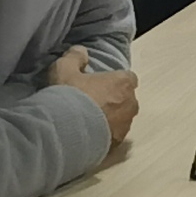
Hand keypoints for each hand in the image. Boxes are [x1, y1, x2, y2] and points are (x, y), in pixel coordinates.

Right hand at [46, 44, 137, 158]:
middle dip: (114, 100)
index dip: (114, 81)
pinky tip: (88, 136)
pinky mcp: (117, 145)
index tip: (100, 84)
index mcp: (124, 83)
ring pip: (122, 119)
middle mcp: (130, 104)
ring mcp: (126, 126)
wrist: (66, 132)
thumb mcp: (64, 70)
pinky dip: (104, 136)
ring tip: (88, 121)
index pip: (128, 78)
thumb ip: (75, 57)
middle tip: (92, 103)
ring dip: (110, 119)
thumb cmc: (69, 96)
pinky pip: (113, 137)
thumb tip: (81, 51)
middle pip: (126, 99)